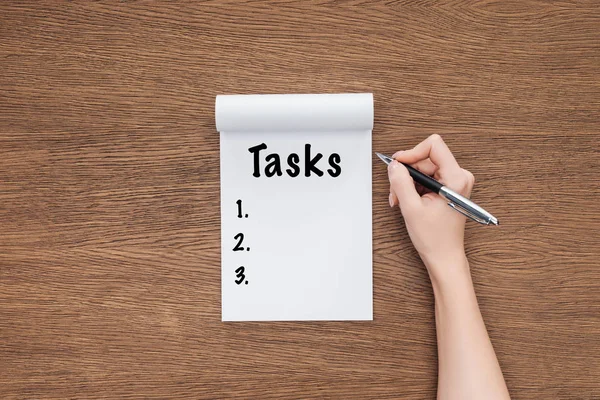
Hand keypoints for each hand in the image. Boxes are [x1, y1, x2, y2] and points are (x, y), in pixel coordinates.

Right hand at [388, 134, 474, 283]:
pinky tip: (409, 201)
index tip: (399, 164)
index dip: (412, 152)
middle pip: (425, 158)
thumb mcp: (411, 208)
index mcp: (456, 178)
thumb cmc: (435, 238)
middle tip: (397, 192)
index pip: (434, 145)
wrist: (444, 256)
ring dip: (408, 183)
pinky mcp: (449, 187)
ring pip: (423, 168)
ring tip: (402, 201)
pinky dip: (414, 188)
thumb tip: (394, 165)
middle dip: (407, 173)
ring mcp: (455, 182)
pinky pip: (427, 177)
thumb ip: (400, 182)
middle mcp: (460, 177)